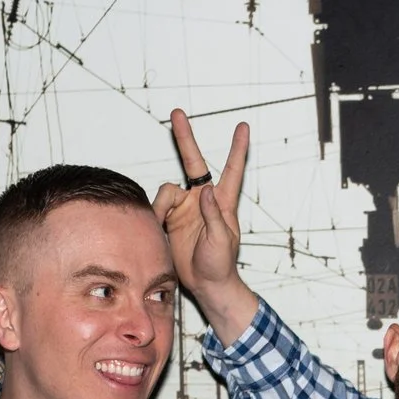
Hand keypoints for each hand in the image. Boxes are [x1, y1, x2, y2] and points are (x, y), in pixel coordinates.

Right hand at [158, 109, 251, 314]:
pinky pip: (157, 206)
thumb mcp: (221, 241)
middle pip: (193, 162)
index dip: (237, 148)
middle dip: (185, 138)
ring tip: (162, 223)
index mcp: (222, 202)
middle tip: (177, 113)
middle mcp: (202, 199)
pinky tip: (158, 227)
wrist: (205, 284)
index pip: (231, 169)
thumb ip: (214, 215)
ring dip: (162, 205)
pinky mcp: (169, 217)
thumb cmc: (220, 264)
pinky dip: (155, 214)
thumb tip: (205, 190)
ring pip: (167, 190)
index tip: (243, 126)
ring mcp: (185, 207)